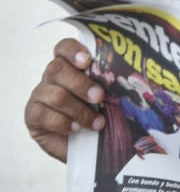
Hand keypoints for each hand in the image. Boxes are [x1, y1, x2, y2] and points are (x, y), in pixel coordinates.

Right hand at [24, 38, 105, 161]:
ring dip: (79, 110)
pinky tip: (75, 129)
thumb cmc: (99, 113)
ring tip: (97, 123)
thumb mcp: (109, 96)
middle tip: (99, 97)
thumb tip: (134, 80)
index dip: (73, 51)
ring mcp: (40, 95)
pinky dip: (63, 123)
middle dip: (81, 84)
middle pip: (57, 69)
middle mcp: (52, 77)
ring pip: (55, 95)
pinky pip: (43, 115)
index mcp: (70, 65)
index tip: (87, 60)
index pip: (64, 48)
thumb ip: (111, 84)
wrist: (86, 144)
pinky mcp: (32, 116)